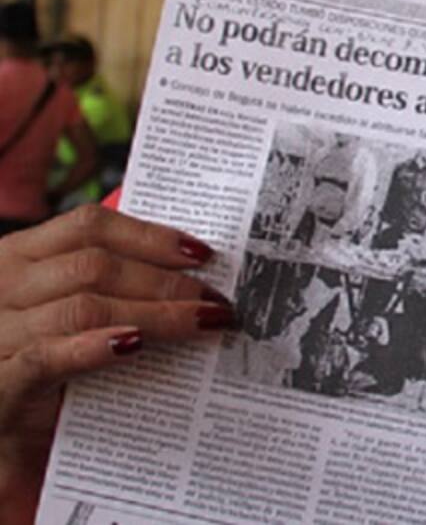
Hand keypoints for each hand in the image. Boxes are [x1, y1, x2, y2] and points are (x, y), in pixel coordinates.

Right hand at [0, 206, 236, 512]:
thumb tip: (190, 280)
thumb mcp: (55, 309)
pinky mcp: (0, 384)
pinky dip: (94, 348)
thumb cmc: (30, 359)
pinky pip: (47, 357)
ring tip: (202, 323)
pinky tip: (133, 345)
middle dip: (166, 282)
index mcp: (18, 257)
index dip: (151, 236)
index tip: (203, 254)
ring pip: (84, 308)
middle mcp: (2, 286)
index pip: (90, 227)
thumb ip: (104, 287)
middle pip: (96, 267)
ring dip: (154, 314)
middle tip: (218, 301)